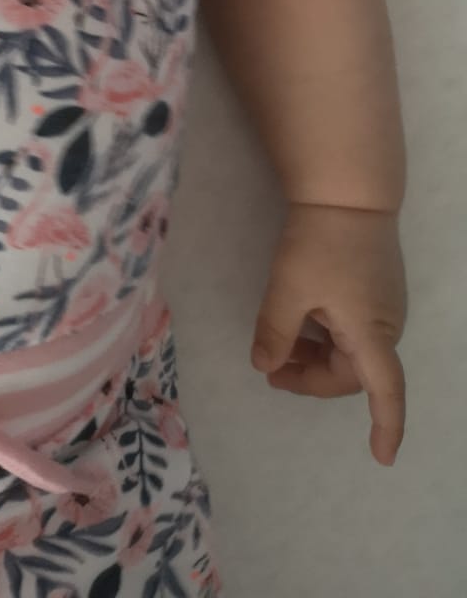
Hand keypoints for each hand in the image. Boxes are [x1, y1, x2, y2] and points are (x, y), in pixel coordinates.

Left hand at [251, 202, 405, 465]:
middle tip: (270, 370)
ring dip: (314, 355)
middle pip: (352, 372)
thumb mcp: (288, 288)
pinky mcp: (374, 288)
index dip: (386, 427)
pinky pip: (350, 328)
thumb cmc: (319, 244)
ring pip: (349, 350)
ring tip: (276, 346)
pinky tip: (297, 321)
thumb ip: (275, 331)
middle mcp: (385, 326)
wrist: (346, 193)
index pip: (385, 393)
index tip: (382, 457)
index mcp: (370, 334)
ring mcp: (382, 306)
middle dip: (311, 377)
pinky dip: (323, 334)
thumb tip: (264, 366)